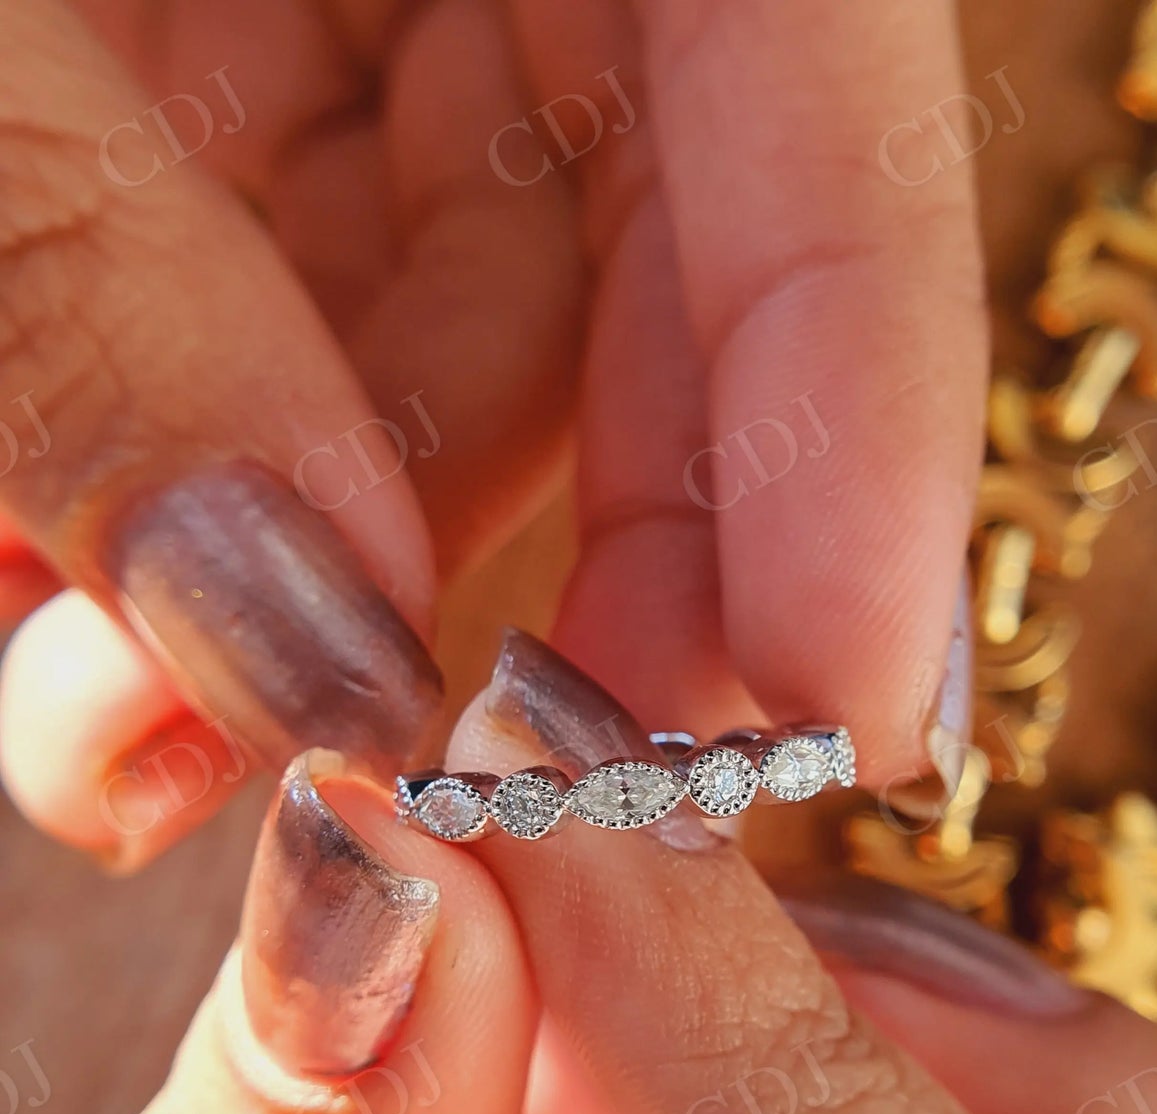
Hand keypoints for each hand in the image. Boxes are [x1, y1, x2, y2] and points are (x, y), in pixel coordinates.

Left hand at [0, 0, 978, 869]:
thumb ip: (84, 289)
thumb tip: (301, 634)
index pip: (811, 65)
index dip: (867, 393)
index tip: (845, 697)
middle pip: (670, 254)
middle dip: (595, 552)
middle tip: (508, 782)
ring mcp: (369, 9)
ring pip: (460, 343)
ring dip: (322, 579)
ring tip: (128, 732)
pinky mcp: (238, 118)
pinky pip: (299, 346)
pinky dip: (205, 514)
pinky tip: (68, 628)